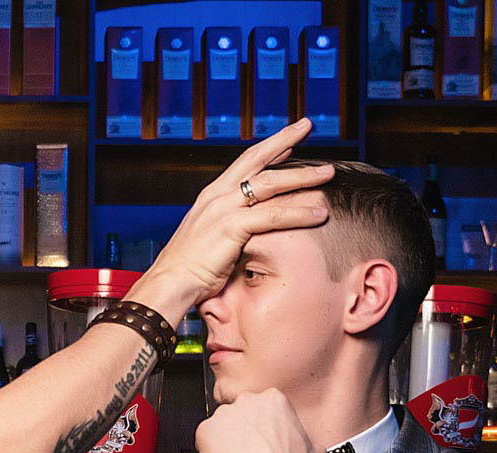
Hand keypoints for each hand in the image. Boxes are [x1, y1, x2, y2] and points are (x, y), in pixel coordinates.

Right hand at [127, 119, 334, 323]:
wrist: (168, 284)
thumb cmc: (188, 270)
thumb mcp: (210, 242)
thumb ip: (229, 230)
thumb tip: (246, 234)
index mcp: (211, 197)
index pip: (244, 164)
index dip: (268, 149)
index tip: (289, 139)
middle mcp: (217, 195)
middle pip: (257, 159)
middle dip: (285, 139)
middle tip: (307, 125)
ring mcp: (223, 209)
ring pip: (271, 184)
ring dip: (302, 177)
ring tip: (328, 174)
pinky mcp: (231, 227)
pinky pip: (273, 215)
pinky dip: (299, 213)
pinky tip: (318, 214)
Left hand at [195, 387, 320, 452]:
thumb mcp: (314, 450)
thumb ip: (307, 441)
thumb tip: (310, 448)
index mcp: (273, 399)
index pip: (261, 407)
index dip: (261, 425)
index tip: (262, 438)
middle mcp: (247, 401)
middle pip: (240, 413)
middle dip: (243, 429)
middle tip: (248, 450)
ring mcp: (224, 414)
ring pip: (221, 425)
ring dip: (226, 440)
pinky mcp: (206, 430)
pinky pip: (204, 439)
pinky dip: (209, 450)